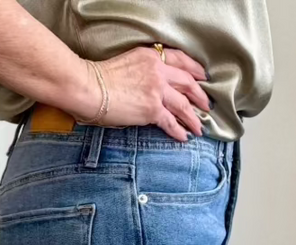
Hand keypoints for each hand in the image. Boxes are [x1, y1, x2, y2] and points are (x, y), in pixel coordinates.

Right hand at [74, 46, 211, 141]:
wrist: (89, 87)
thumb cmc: (100, 77)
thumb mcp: (128, 63)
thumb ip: (144, 70)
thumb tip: (152, 86)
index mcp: (151, 56)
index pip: (180, 59)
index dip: (194, 69)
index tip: (202, 77)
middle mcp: (158, 71)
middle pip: (187, 82)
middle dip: (200, 95)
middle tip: (206, 105)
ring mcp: (156, 91)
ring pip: (183, 105)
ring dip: (193, 118)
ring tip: (199, 127)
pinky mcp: (151, 109)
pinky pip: (171, 122)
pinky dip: (179, 131)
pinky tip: (184, 137)